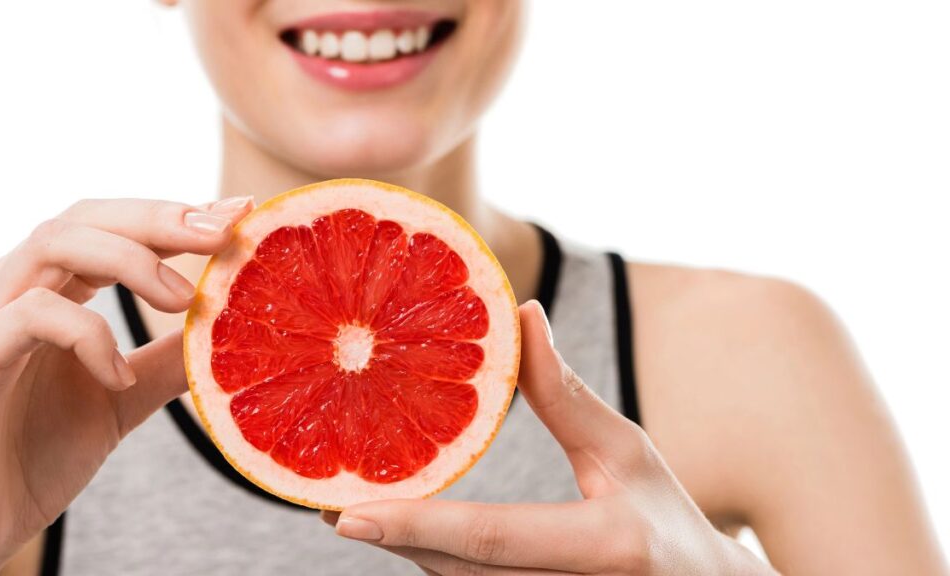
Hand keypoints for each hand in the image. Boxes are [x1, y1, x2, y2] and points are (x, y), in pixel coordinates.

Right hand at [0, 196, 252, 574]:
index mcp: (45, 291)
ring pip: (53, 243)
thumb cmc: (35, 456)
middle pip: (84, 217)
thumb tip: (226, 326)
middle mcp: (8, 291)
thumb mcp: (122, 398)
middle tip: (224, 229)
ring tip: (184, 300)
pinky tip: (119, 377)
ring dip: (131, 260)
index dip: (173, 214)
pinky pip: (31, 316)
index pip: (109, 227)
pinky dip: (89, 334)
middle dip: (161, 218)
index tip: (239, 212)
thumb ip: (166, 360)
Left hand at [322, 301, 775, 574]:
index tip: (345, 515)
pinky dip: (436, 562)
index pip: (495, 537)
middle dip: (391, 539)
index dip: (418, 526)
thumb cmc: (665, 517)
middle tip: (323, 500)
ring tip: (352, 505)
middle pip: (460, 571)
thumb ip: (567, 395)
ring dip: (406, 550)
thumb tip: (523, 315)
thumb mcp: (627, 451)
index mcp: (609, 544)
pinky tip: (403, 529)